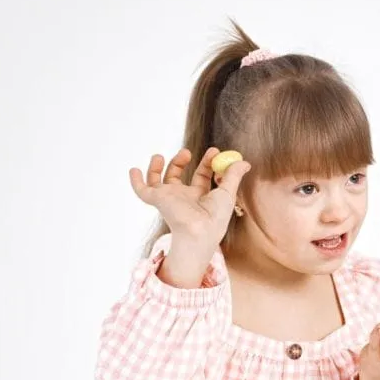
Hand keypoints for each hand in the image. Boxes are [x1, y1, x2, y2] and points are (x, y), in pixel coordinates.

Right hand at [129, 147, 250, 252]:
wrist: (200, 229)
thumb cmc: (216, 216)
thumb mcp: (228, 192)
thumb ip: (233, 175)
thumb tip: (244, 162)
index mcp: (200, 198)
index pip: (200, 176)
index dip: (206, 163)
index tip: (214, 151)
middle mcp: (182, 198)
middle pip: (177, 176)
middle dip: (180, 161)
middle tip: (187, 152)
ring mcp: (169, 198)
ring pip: (157, 180)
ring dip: (157, 167)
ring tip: (160, 156)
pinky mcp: (157, 200)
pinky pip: (142, 191)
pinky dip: (136, 181)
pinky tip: (134, 170)